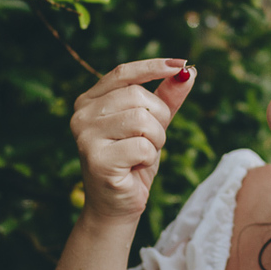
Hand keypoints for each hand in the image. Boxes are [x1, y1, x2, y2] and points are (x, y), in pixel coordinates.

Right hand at [70, 58, 195, 222]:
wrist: (117, 205)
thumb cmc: (133, 162)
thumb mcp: (153, 126)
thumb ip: (167, 99)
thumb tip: (189, 72)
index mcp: (90, 101)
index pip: (123, 73)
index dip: (154, 66)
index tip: (181, 64)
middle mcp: (82, 115)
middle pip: (138, 95)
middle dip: (159, 118)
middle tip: (150, 141)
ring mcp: (85, 137)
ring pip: (142, 120)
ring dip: (156, 140)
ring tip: (142, 155)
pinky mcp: (97, 159)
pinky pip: (142, 146)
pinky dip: (149, 157)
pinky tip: (135, 168)